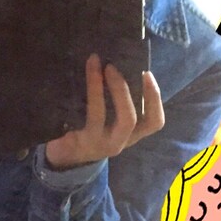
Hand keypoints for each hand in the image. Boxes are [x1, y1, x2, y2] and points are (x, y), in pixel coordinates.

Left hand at [44, 58, 163, 170]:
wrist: (66, 157)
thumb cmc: (92, 132)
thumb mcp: (111, 121)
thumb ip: (120, 101)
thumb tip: (121, 63)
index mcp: (131, 135)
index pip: (154, 122)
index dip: (154, 98)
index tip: (147, 74)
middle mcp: (118, 142)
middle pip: (129, 120)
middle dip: (122, 89)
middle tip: (111, 66)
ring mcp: (96, 144)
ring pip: (99, 114)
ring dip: (96, 86)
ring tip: (93, 64)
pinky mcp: (75, 142)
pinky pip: (76, 115)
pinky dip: (75, 97)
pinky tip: (70, 79)